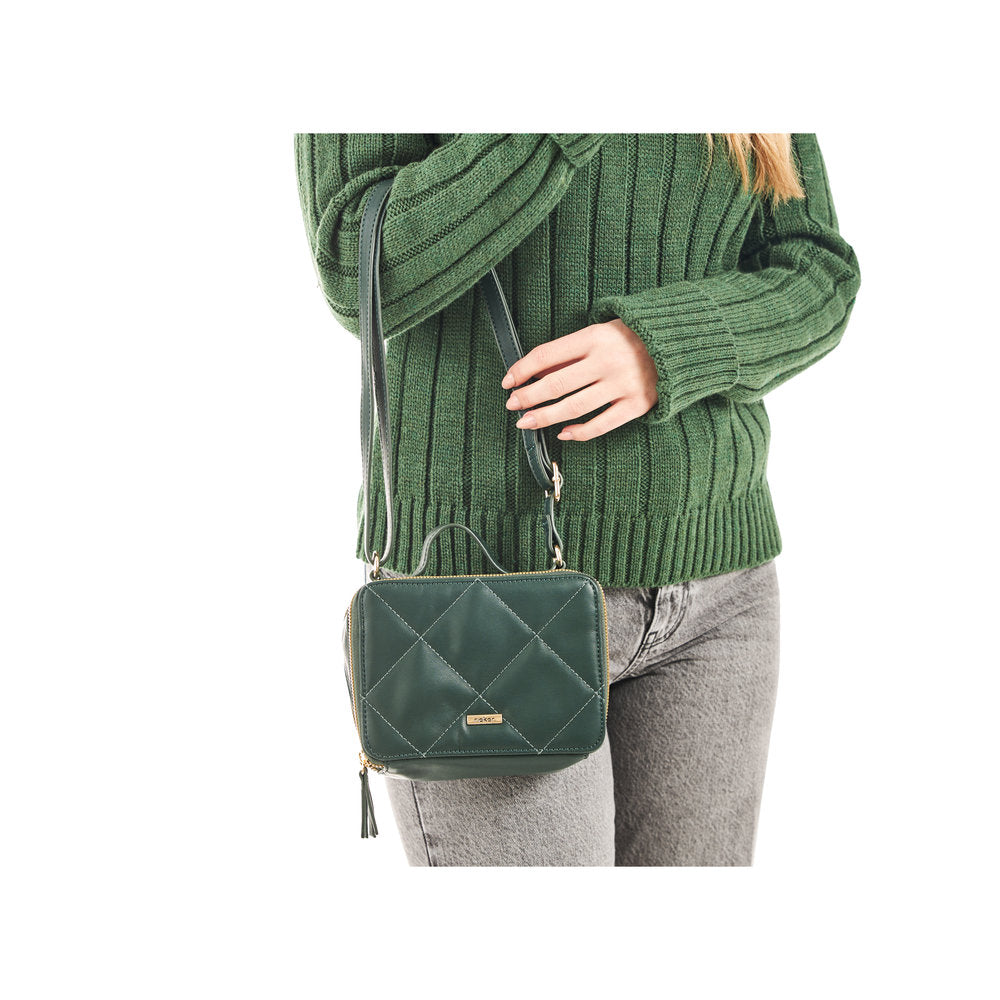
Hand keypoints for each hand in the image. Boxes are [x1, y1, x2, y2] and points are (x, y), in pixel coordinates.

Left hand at [500, 319, 657, 440]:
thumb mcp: (599, 333)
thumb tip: (533, 373)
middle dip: (528, 396)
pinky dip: (579, 432)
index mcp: (594, 337)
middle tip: (512, 405)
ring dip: (545, 416)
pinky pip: (601, 424)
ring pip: (574, 406)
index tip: (508, 381)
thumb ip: (570, 353)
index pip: (547, 355)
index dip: (522, 369)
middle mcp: (607, 361)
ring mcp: (623, 384)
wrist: (678, 343)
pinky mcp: (637, 405)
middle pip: (557, 383)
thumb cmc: (630, 337)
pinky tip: (562, 433)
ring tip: (526, 422)